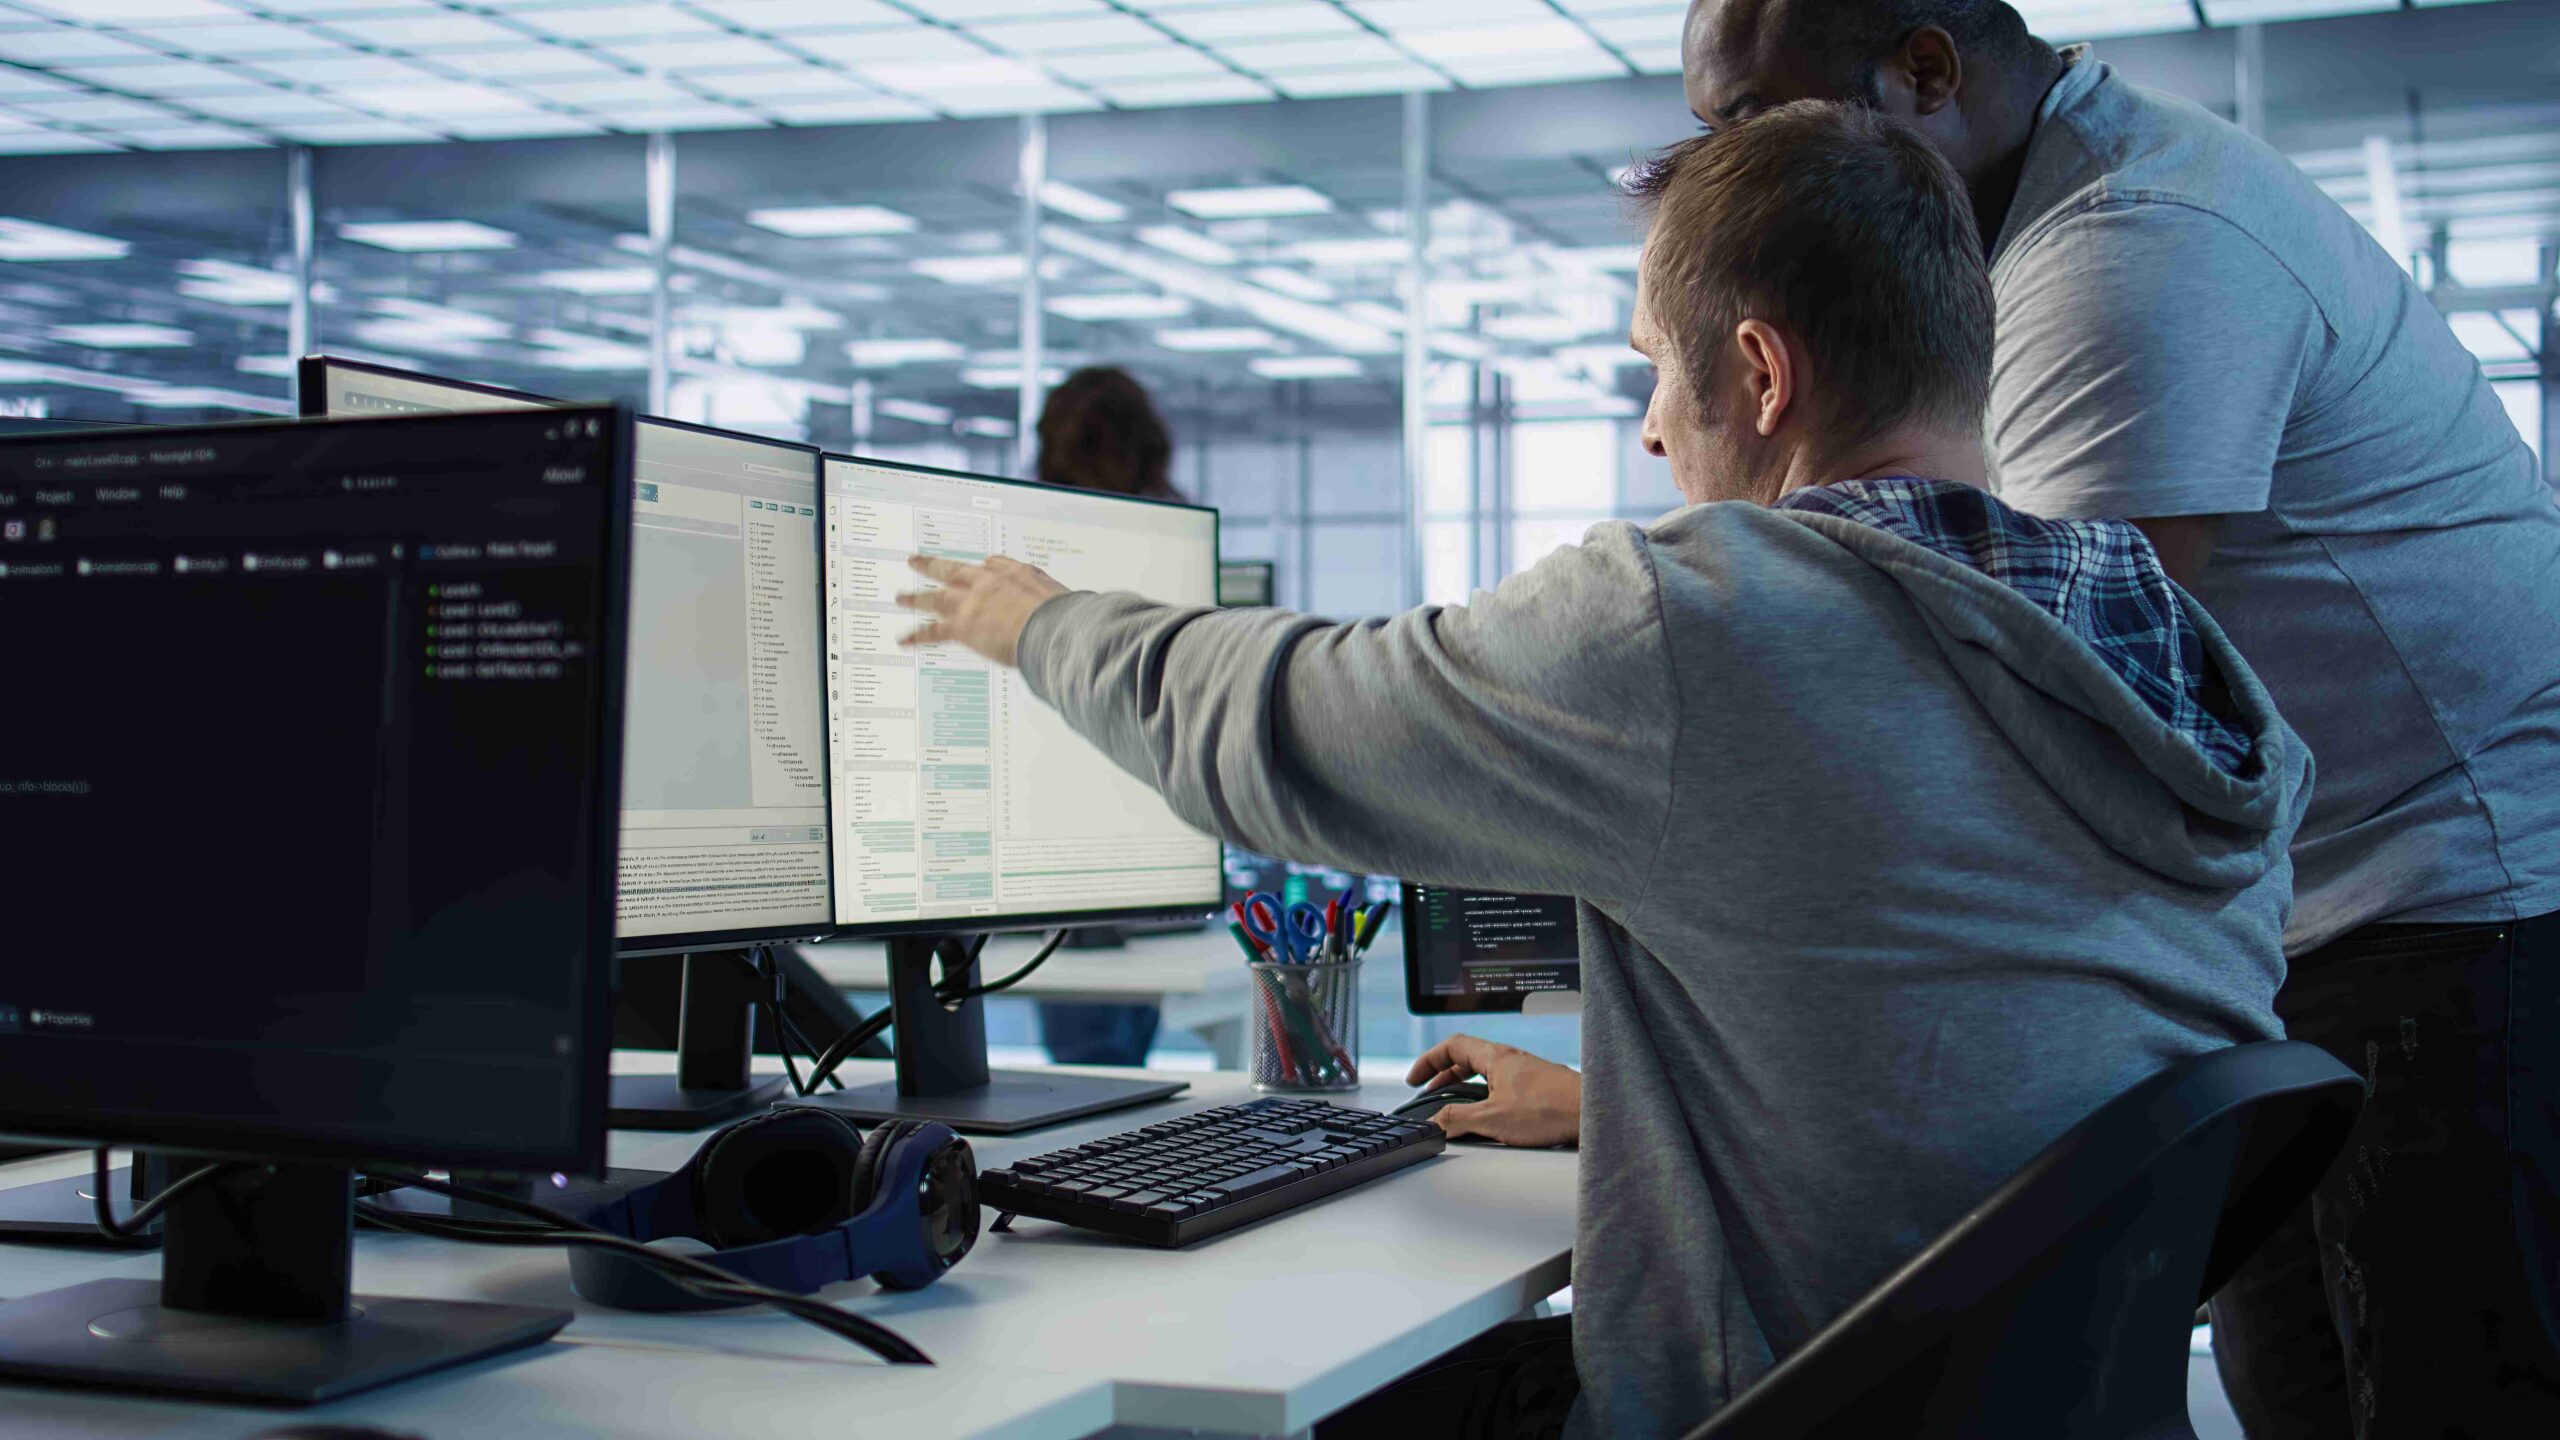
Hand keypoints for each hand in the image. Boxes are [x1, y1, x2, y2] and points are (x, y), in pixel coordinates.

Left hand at [894, 554, 1069, 666]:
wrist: (1053, 627)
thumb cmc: (1066, 617)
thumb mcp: (1066, 601)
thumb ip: (1059, 605)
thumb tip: (1075, 614)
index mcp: (1017, 573)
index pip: (993, 564)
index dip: (984, 567)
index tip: (981, 567)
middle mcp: (990, 582)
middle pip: (955, 570)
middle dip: (934, 565)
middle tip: (916, 561)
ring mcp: (973, 602)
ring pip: (936, 596)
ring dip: (916, 598)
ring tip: (901, 597)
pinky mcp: (963, 625)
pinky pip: (933, 631)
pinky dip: (916, 636)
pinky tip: (903, 640)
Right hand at [1406, 1035, 1580, 1147]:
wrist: (1594, 1115)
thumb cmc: (1552, 1109)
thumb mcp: (1493, 1118)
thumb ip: (1458, 1119)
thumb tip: (1434, 1122)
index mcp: (1496, 1057)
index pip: (1452, 1047)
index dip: (1428, 1062)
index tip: (1415, 1079)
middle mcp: (1512, 1060)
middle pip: (1468, 1059)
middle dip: (1444, 1077)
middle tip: (1430, 1095)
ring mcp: (1528, 1074)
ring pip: (1487, 1075)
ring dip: (1466, 1089)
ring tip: (1457, 1110)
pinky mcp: (1541, 1090)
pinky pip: (1504, 1088)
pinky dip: (1488, 1099)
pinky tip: (1491, 1119)